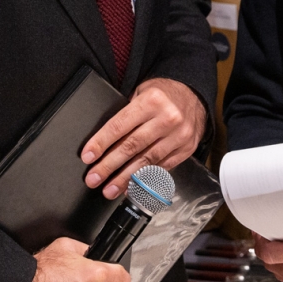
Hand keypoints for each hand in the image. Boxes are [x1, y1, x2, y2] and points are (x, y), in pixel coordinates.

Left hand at [81, 77, 206, 198]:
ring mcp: (179, 136)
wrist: (194, 95)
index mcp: (152, 101)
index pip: (120, 125)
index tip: (88, 156)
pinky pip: (162, 168)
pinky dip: (145, 179)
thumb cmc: (162, 94)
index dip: (101, 143)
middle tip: (94, 178)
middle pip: (132, 147)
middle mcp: (167, 118)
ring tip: (110, 189)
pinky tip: (131, 187)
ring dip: (125, 178)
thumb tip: (102, 141)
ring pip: (146, 161)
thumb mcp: (141, 92)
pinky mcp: (186, 149)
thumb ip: (127, 113)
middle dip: (109, 165)